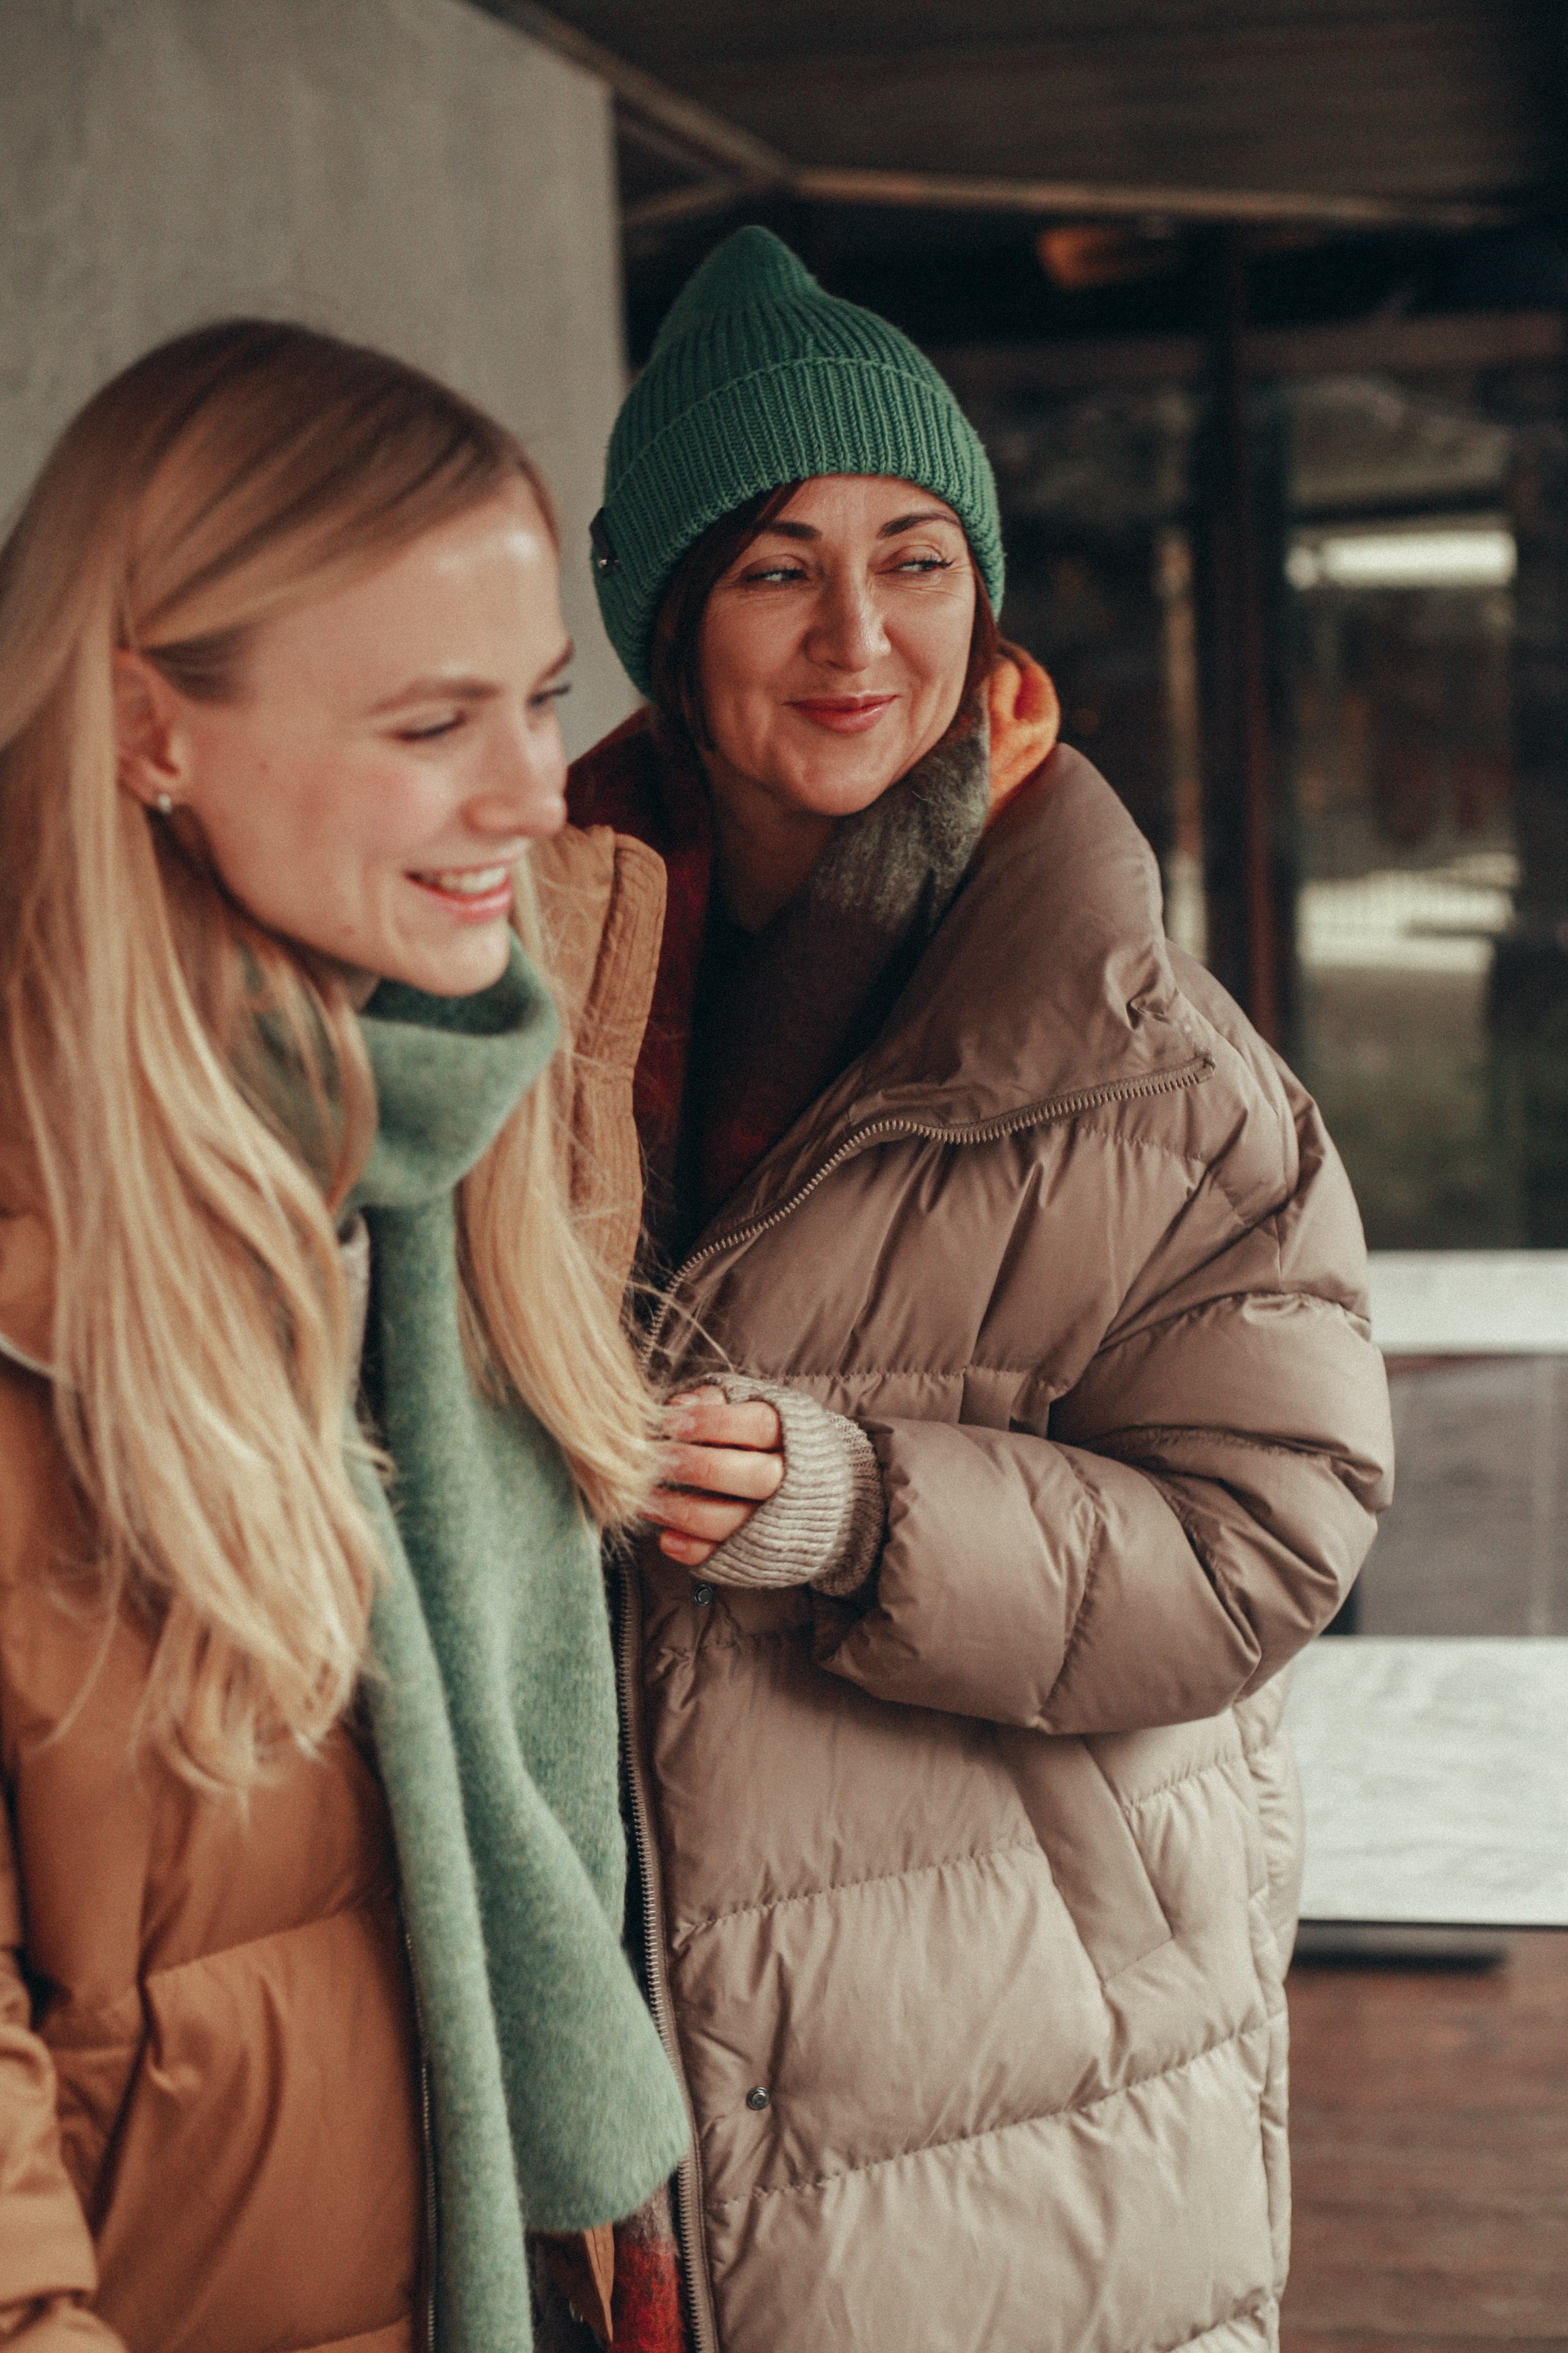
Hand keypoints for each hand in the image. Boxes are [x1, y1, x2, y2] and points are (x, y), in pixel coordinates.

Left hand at [648, 1386, 783, 1567]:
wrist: (815, 1492)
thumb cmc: (764, 1440)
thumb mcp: (749, 1408)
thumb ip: (715, 1402)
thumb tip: (676, 1406)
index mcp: (797, 1435)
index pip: (760, 1424)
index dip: (713, 1423)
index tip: (669, 1422)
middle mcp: (794, 1481)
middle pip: (755, 1476)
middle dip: (699, 1467)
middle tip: (656, 1460)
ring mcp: (779, 1522)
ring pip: (734, 1520)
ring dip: (683, 1511)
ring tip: (645, 1499)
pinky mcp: (761, 1555)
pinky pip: (725, 1556)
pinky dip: (692, 1549)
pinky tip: (666, 1537)